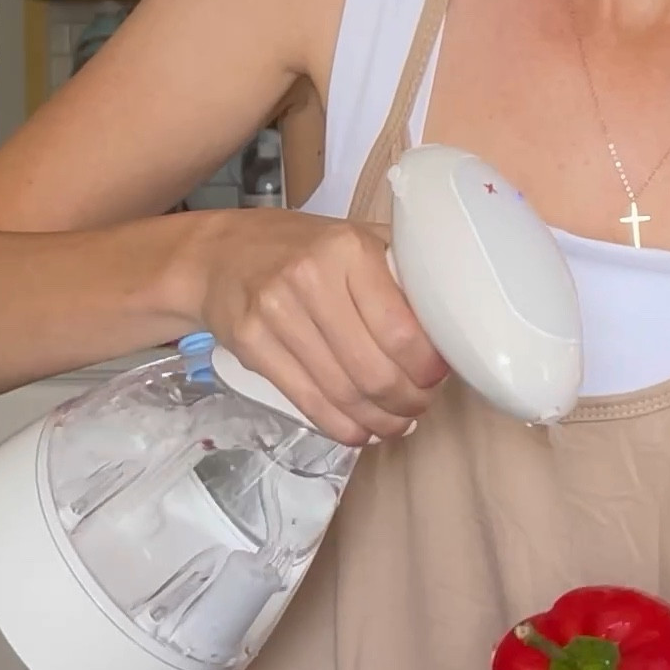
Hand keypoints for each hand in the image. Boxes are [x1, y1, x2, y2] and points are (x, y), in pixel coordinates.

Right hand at [192, 210, 449, 447]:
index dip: (427, 367)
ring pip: (343, 393)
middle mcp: (309, 279)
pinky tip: (361, 430)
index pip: (401, 329)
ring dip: (379, 421)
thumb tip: (449, 328)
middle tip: (419, 404)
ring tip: (397, 423)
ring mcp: (275, 314)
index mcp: (348, 249)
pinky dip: (343, 427)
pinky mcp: (251, 345)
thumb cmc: (301, 249)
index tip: (438, 375)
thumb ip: (397, 274)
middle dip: (408, 401)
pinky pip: (308, 402)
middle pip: (374, 370)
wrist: (220, 255)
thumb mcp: (353, 240)